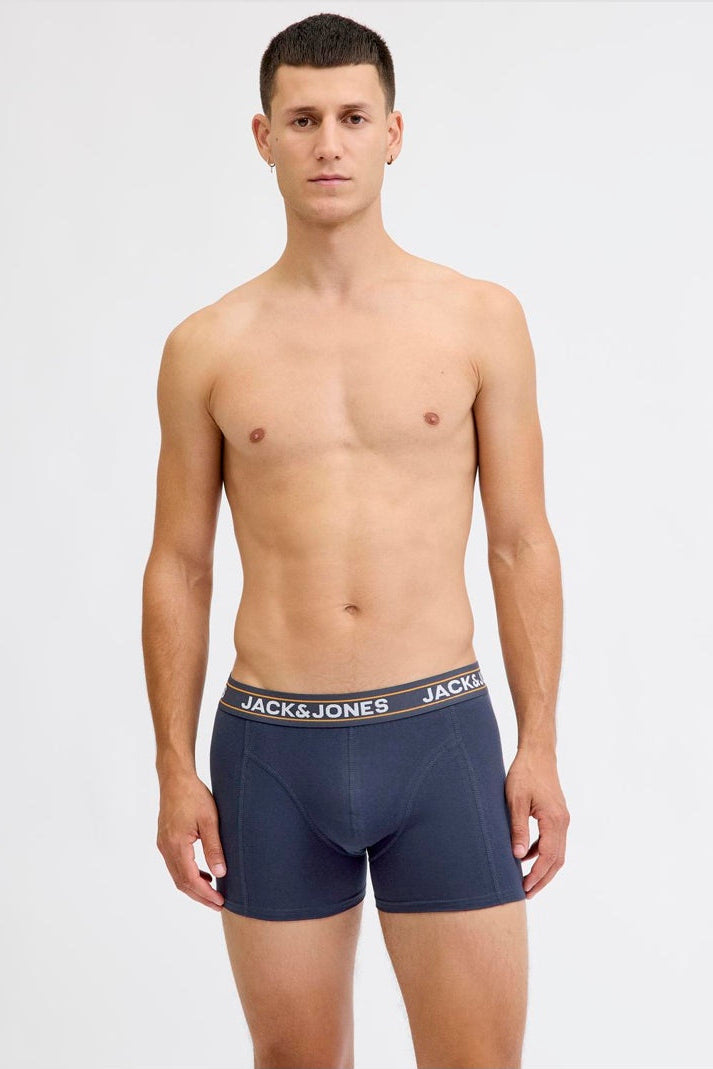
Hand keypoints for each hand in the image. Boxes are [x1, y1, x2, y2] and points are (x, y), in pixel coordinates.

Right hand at [156, 771, 225, 911]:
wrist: (175, 778)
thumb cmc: (194, 795)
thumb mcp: (210, 820)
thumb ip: (214, 847)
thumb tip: (220, 873)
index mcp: (176, 844)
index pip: (190, 879)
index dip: (205, 894)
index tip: (220, 902)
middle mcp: (166, 848)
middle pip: (181, 882)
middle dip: (200, 896)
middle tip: (218, 905)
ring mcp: (163, 844)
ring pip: (177, 875)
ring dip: (193, 886)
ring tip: (213, 893)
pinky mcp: (165, 840)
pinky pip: (175, 865)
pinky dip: (188, 874)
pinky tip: (203, 873)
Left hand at [505, 747, 569, 899]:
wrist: (538, 753)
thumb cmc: (524, 773)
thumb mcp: (515, 801)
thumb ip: (518, 828)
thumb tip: (518, 857)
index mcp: (554, 820)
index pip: (548, 857)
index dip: (537, 875)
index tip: (524, 889)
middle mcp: (563, 822)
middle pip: (557, 860)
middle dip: (542, 878)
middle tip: (526, 893)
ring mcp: (562, 818)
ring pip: (557, 852)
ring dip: (544, 868)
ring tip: (527, 881)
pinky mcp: (557, 815)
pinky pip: (552, 841)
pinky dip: (542, 852)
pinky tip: (527, 856)